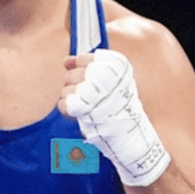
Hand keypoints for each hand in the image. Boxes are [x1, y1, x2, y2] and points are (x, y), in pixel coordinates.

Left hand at [60, 49, 170, 186]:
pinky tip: (78, 113)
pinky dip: (67, 109)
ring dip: (70, 99)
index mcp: (115, 68)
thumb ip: (90, 66)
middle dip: (73, 86)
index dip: (78, 67)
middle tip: (85, 97)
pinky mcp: (84, 109)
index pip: (85, 59)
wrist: (131, 135)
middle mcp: (104, 78)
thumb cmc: (120, 106)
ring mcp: (94, 93)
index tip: (82, 77)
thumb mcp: (113, 81)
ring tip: (85, 106)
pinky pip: (64, 103)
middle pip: (72, 75)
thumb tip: (66, 61)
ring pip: (66, 90)